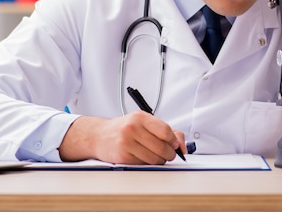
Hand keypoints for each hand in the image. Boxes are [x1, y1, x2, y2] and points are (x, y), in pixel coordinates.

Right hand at [58, 112, 185, 164]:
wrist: (99, 136)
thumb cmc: (124, 129)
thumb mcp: (143, 122)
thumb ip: (166, 131)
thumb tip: (182, 145)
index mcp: (140, 117)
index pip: (165, 131)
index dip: (174, 140)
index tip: (175, 144)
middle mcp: (132, 128)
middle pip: (162, 147)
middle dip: (169, 154)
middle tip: (167, 153)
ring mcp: (126, 142)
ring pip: (155, 159)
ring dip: (159, 160)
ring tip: (154, 155)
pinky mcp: (122, 156)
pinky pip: (144, 164)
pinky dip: (147, 164)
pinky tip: (142, 157)